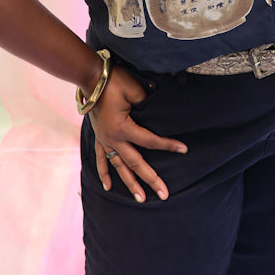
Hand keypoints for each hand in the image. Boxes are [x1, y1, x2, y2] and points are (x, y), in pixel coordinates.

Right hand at [88, 66, 186, 202]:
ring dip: (129, 183)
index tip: (183, 149)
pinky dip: (104, 173)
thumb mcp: (135, 90)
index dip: (168, 145)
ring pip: (118, 166)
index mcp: (122, 128)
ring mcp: (104, 139)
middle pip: (135, 163)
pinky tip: (108, 187)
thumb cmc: (114, 80)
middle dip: (150, 179)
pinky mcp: (98, 137)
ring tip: (140, 198)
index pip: (150, 141)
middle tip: (164, 194)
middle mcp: (112, 138)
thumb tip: (161, 112)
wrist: (91, 76)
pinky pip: (100, 159)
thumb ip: (148, 104)